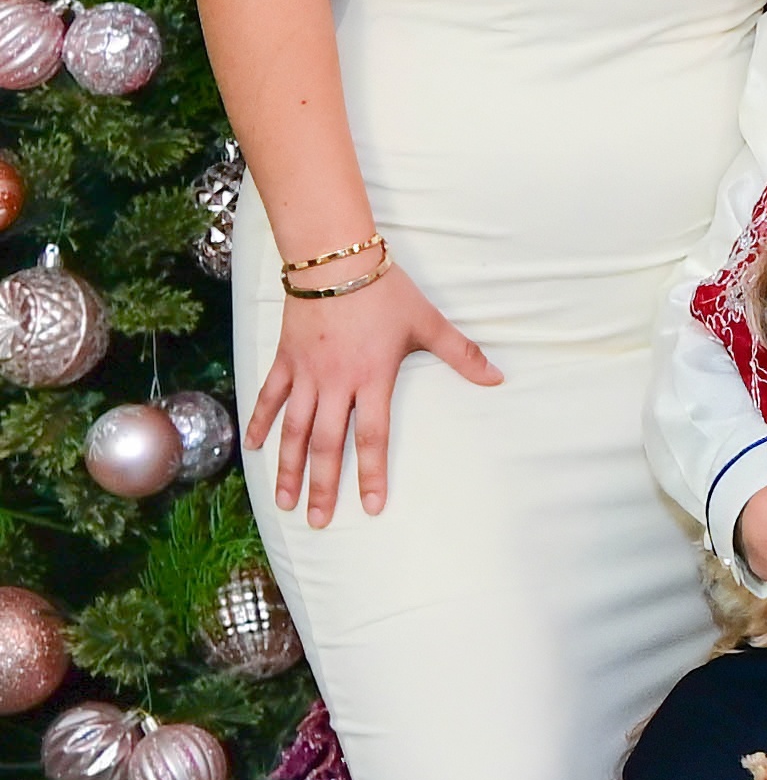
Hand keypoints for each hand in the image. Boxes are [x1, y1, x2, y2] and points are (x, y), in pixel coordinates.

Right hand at [248, 264, 502, 526]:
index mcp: (372, 378)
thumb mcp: (428, 322)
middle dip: (323, 485)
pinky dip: (259, 423)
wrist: (333, 259)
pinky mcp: (284, 359)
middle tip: (317, 520)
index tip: (371, 507)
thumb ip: (461, 354)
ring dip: (287, 467)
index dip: (371, 474)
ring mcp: (305, 373)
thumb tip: (498, 378)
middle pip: (326, 444)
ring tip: (286, 500)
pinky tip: (253, 449)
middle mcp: (335, 383)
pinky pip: (268, 397)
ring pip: (293, 429)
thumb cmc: (384, 290)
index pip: (371, 437)